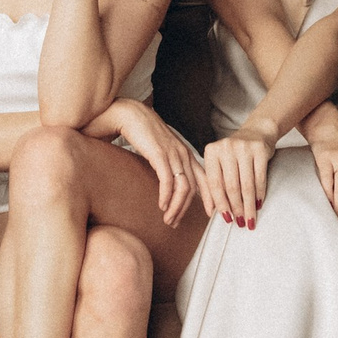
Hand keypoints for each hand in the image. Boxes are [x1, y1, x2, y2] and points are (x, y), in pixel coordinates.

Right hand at [90, 100, 200, 226]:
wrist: (128, 114)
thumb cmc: (142, 132)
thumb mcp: (161, 150)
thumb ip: (168, 163)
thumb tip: (170, 183)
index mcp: (186, 153)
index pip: (206, 178)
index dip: (210, 197)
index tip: (210, 213)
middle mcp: (183, 153)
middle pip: (193, 188)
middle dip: (186, 209)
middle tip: (176, 223)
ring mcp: (173, 153)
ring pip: (183, 187)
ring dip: (176, 207)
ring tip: (168, 220)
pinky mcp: (159, 153)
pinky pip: (168, 180)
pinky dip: (166, 196)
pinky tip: (161, 206)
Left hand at [199, 128, 272, 228]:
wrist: (257, 131)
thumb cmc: (235, 154)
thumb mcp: (220, 163)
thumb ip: (213, 184)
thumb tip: (211, 212)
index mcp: (211, 151)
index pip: (214, 183)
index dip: (220, 204)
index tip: (226, 219)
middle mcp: (226, 147)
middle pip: (231, 186)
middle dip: (236, 208)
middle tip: (240, 222)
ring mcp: (243, 147)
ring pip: (246, 185)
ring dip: (248, 206)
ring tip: (250, 219)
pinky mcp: (260, 149)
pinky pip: (260, 178)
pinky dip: (259, 194)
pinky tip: (258, 204)